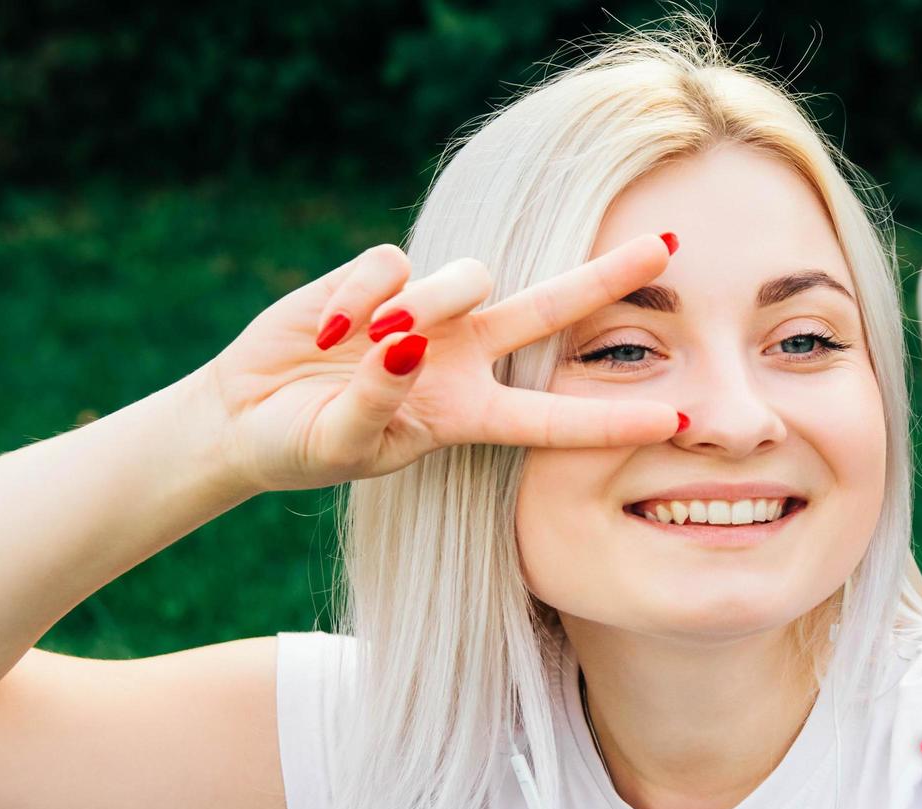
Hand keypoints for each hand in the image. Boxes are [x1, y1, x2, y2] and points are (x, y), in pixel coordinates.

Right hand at [191, 232, 683, 493]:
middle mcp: (462, 357)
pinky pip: (393, 263)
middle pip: (552, 310)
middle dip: (608, 278)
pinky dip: (360, 293)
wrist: (245, 417)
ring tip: (370, 343)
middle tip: (670, 249)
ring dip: (425, 305)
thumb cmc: (301, 446)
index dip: (611, 420)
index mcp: (468, 414)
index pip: (553, 419)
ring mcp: (427, 312)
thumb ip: (377, 402)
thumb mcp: (341, 444)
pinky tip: (330, 327)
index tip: (676, 419)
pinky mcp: (382, 277)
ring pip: (467, 277)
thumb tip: (403, 347)